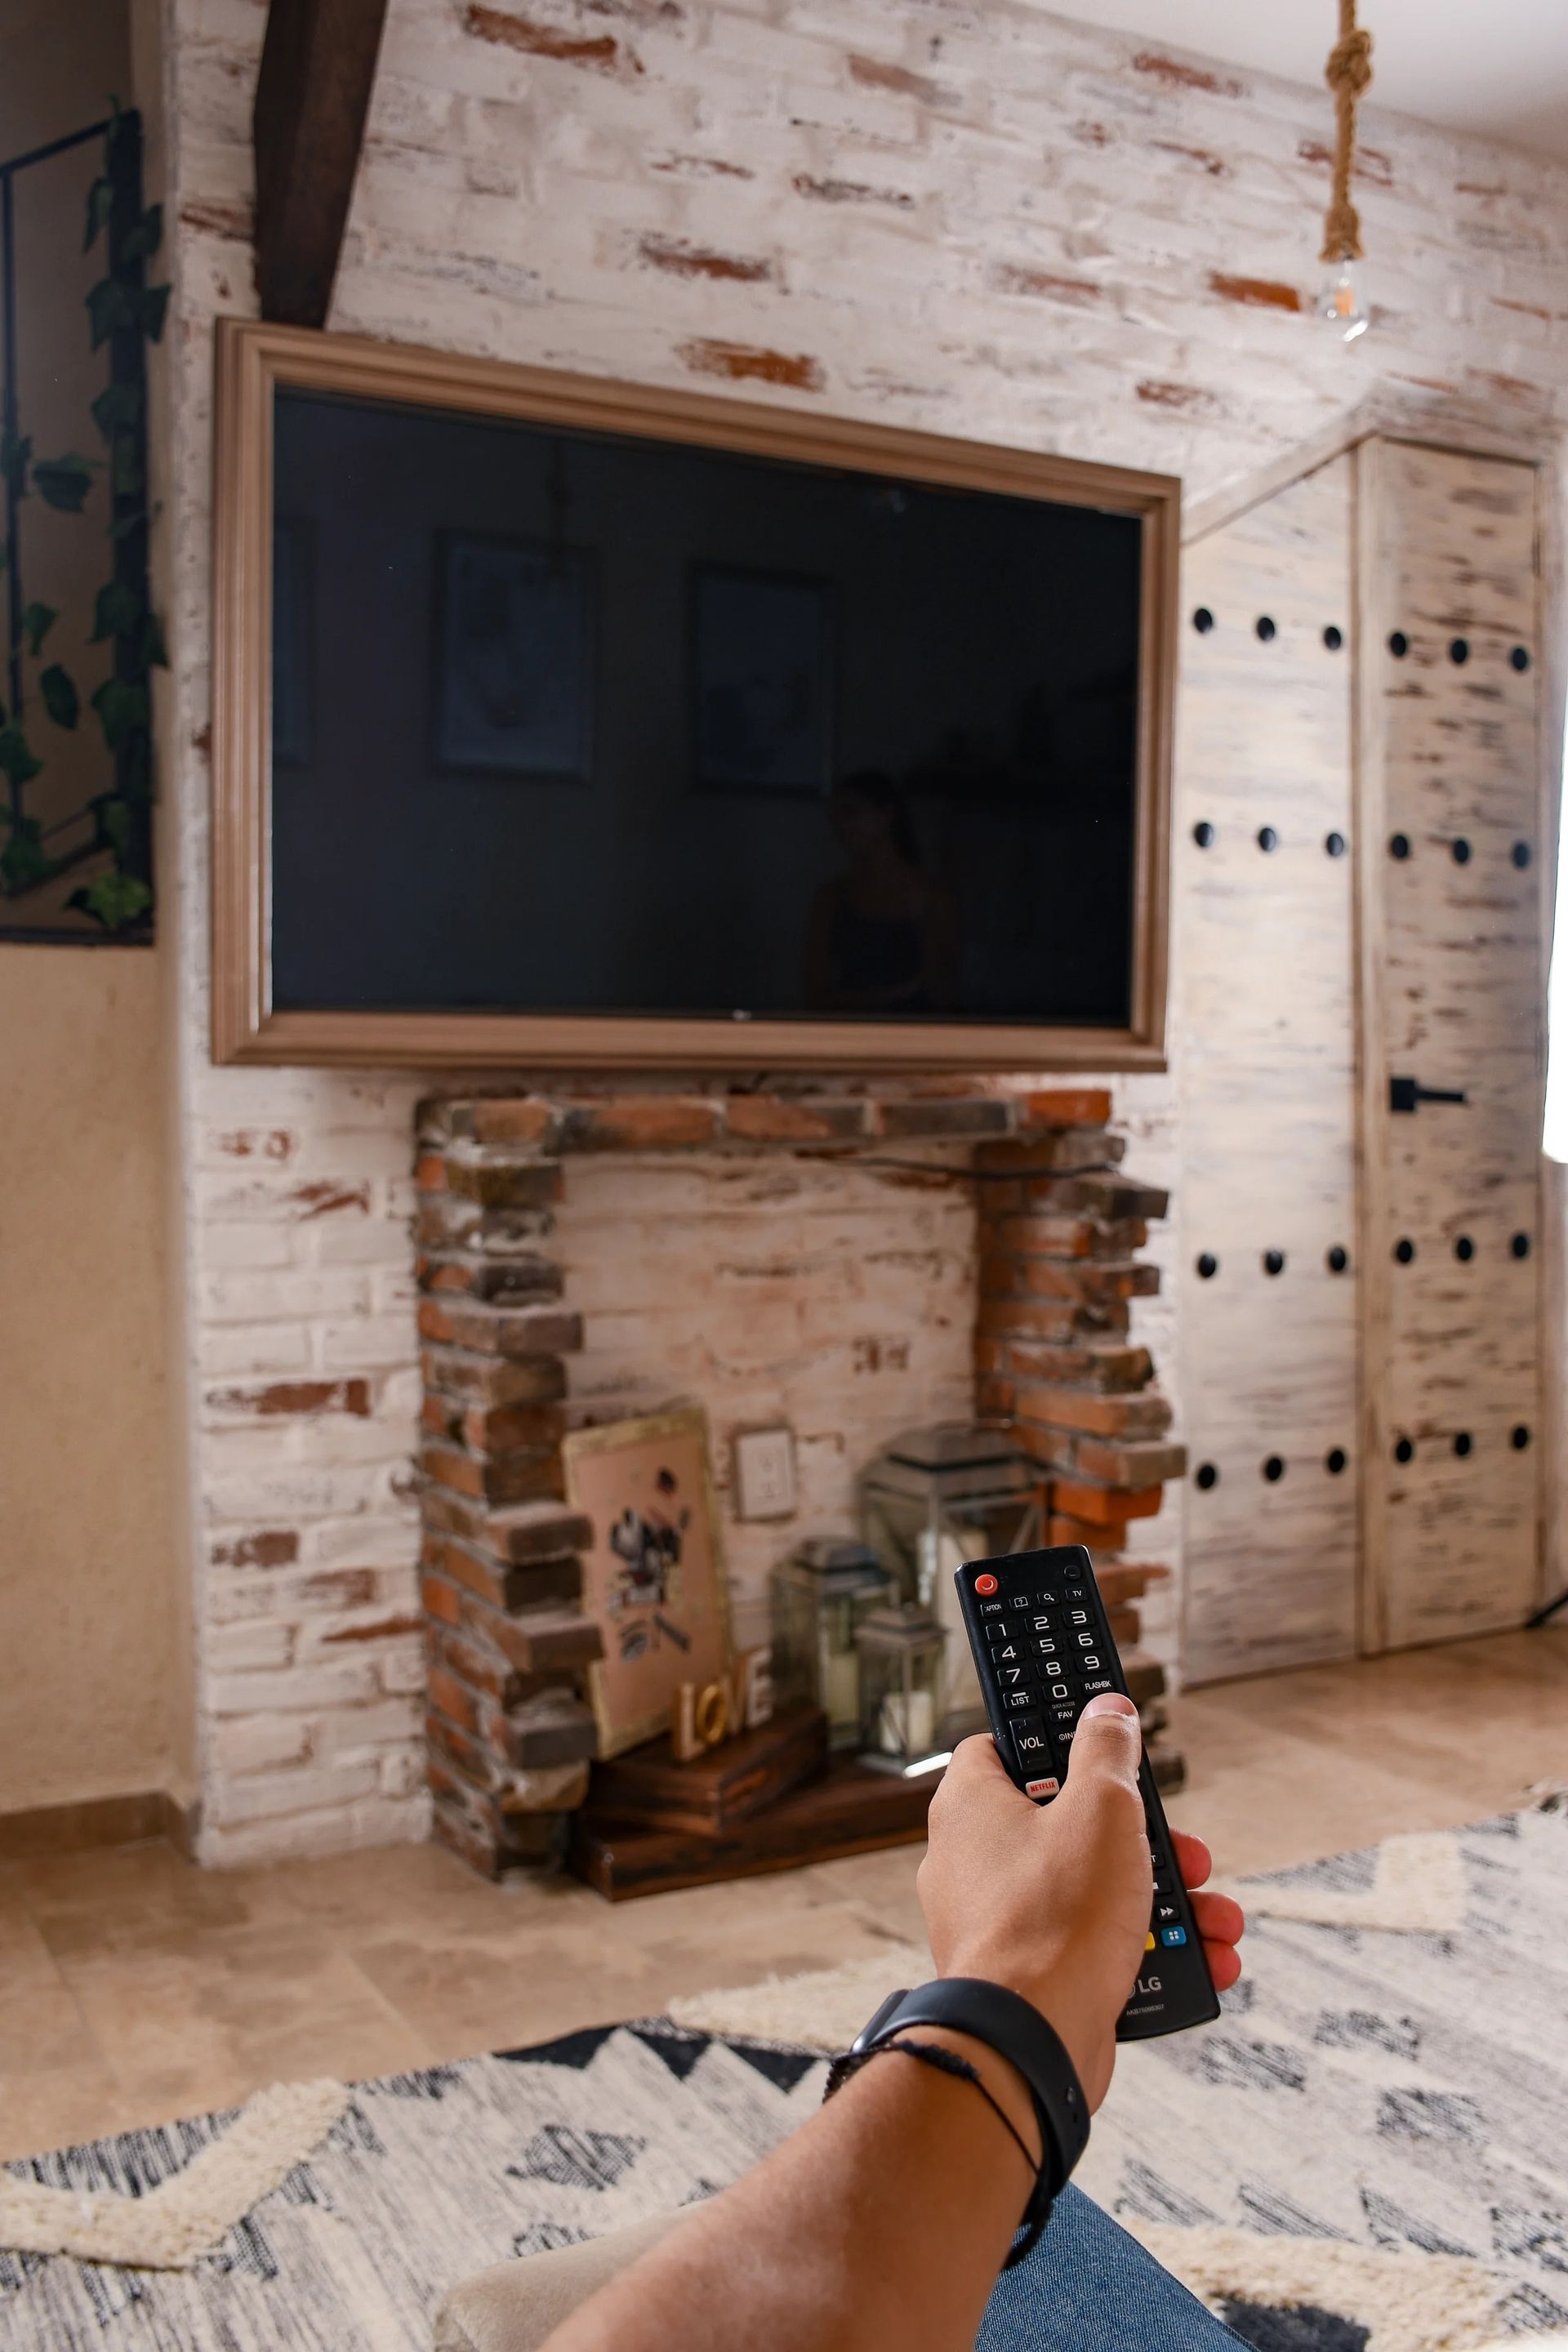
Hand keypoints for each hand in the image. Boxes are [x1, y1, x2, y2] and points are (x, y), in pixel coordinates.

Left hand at [916, 1695, 1243, 2110]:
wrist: (1031, 2045)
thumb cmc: (1054, 1919)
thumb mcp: (1102, 1808)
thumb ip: (1107, 1752)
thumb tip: (1108, 1711)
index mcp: (971, 1806)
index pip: (1006, 1747)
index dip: (1059, 1743)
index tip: (1107, 1749)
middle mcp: (974, 1862)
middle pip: (1070, 1826)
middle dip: (1146, 1842)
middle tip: (1187, 1853)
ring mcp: (1001, 1924)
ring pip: (1093, 1893)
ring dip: (1166, 1903)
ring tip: (1215, 1919)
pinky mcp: (1030, 1979)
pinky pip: (1093, 1949)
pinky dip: (1147, 1952)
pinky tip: (1203, 1961)